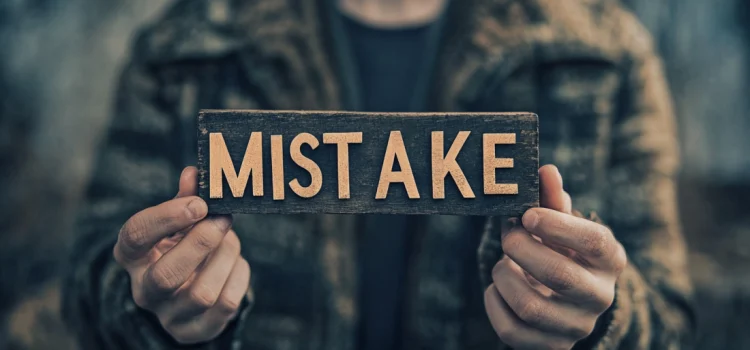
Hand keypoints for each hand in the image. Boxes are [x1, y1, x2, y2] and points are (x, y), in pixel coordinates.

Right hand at [113, 166, 250, 343]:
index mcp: (132, 256)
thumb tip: (195, 173)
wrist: (186, 291)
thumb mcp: (178, 221)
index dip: (167, 217)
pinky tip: (236, 263)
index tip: (199, 202)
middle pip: (167, 275)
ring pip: (203, 293)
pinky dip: (238, 276)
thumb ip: (186, 198)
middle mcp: (144, 290)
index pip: (135, 236)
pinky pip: (227, 304)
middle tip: (223, 219)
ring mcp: (169, 315)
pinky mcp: (195, 330)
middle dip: (202, 243)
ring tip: (230, 240)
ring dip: (225, 259)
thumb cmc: (181, 245)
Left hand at [484, 165, 626, 348]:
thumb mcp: (559, 224)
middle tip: (508, 234)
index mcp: (610, 259)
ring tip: (503, 263)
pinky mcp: (551, 347)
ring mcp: (577, 327)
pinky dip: (494, 302)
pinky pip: (511, 331)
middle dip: (522, 249)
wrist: (562, 299)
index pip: (595, 242)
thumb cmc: (558, 249)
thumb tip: (545, 170)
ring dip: (503, 276)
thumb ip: (551, 199)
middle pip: (559, 275)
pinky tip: (497, 288)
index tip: (527, 214)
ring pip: (530, 307)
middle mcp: (600, 296)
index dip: (558, 226)